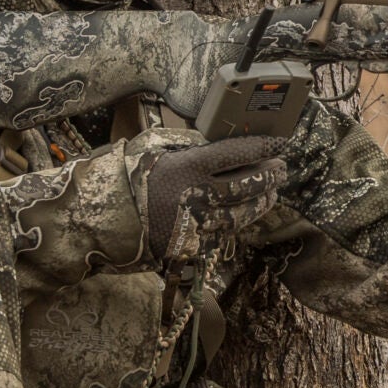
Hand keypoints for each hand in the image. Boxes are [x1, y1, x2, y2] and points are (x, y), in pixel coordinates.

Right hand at [145, 134, 286, 262]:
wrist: (106, 218)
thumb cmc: (132, 177)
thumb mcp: (157, 149)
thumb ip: (190, 145)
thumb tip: (221, 141)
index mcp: (189, 167)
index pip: (237, 154)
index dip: (263, 148)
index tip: (279, 144)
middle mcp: (197, 196)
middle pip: (248, 187)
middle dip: (270, 176)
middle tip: (281, 169)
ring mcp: (197, 224)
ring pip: (242, 215)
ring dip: (261, 202)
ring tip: (271, 192)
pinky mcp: (193, 246)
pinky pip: (224, 234)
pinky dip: (236, 222)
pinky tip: (244, 213)